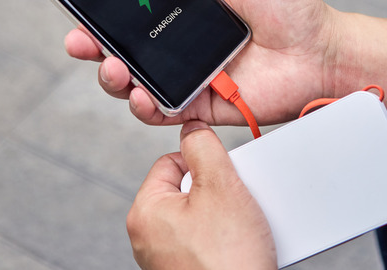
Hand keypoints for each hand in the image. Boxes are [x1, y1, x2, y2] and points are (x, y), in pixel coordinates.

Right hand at [65, 0, 338, 125]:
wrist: (322, 52)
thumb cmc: (294, 8)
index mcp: (187, 13)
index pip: (134, 15)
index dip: (104, 15)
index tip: (83, 10)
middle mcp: (182, 47)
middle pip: (124, 52)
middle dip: (95, 49)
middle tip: (83, 43)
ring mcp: (190, 78)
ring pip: (136, 85)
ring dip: (114, 80)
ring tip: (116, 70)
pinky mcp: (203, 105)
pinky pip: (165, 112)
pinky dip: (146, 108)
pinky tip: (142, 96)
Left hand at [127, 121, 276, 269]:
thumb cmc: (228, 258)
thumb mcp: (220, 185)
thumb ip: (203, 147)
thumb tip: (191, 129)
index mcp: (145, 212)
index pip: (170, 163)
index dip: (202, 162)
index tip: (224, 175)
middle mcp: (148, 238)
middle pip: (187, 190)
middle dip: (217, 191)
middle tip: (235, 204)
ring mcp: (166, 259)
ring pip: (200, 217)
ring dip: (224, 216)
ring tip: (241, 229)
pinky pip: (206, 242)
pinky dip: (225, 240)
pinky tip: (240, 246)